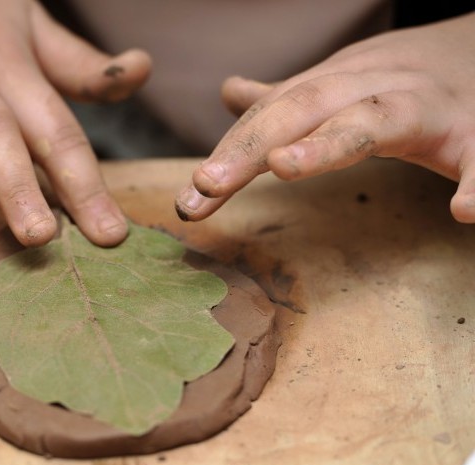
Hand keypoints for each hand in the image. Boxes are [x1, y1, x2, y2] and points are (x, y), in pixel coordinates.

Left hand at [175, 12, 474, 223]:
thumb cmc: (407, 81)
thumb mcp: (342, 84)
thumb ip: (288, 99)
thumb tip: (231, 93)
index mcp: (338, 85)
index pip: (273, 115)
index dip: (229, 152)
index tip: (188, 198)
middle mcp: (376, 88)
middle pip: (307, 109)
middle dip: (253, 144)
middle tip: (207, 183)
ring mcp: (430, 107)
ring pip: (377, 119)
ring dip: (329, 142)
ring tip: (285, 167)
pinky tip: (463, 211)